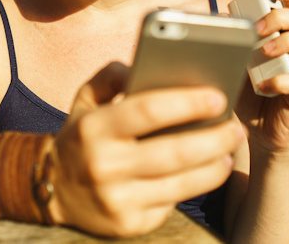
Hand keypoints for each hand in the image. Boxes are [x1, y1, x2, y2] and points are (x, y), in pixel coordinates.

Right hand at [49, 62, 242, 237]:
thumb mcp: (85, 98)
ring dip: (214, 165)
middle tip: (235, 127)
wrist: (53, 188)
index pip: (147, 110)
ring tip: (229, 149)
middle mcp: (103, 164)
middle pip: (174, 152)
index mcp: (93, 127)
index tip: (218, 96)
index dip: (188, 102)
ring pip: (181, 183)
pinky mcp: (128, 224)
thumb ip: (112, 75)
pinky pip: (172, 203)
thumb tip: (146, 66)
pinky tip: (208, 172)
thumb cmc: (82, 135)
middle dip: (214, 138)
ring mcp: (116, 198)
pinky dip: (195, 186)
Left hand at [234, 0, 288, 153]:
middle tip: (259, 27)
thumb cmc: (245, 89)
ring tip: (263, 52)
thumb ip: (229, 41)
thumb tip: (210, 21)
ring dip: (285, 43)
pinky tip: (264, 86)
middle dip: (281, 18)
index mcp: (282, 35)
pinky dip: (282, 81)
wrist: (257, 130)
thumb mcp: (234, 60)